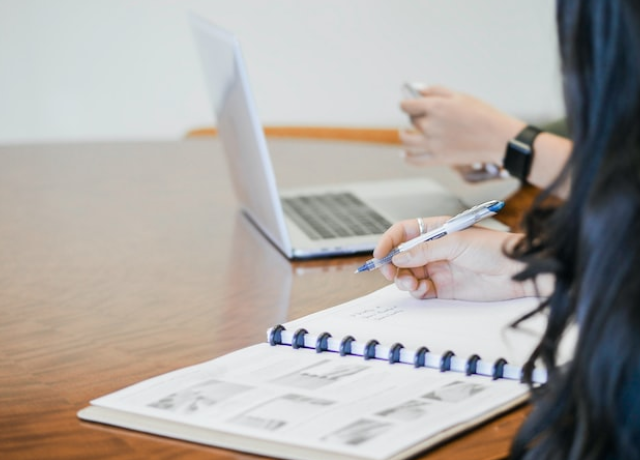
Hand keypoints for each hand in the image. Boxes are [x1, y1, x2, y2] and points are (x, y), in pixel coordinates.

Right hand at [374, 216, 532, 300]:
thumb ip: (424, 251)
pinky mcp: (444, 288)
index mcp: (436, 230)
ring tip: (410, 283)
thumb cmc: (494, 248)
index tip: (379, 255)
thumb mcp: (456, 243)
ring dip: (403, 280)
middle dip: (392, 265)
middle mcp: (434, 249)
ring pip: (408, 274)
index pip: (403, 232)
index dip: (389, 242)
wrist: (518, 272)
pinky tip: (422, 290)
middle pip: (401, 256)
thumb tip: (398, 257)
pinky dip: (416, 291)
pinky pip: (420, 290)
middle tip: (390, 273)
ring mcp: (438, 268)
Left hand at [399, 85, 525, 166]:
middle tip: (423, 117)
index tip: (409, 104)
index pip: (407, 105)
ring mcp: (433, 144)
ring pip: (406, 141)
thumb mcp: (460, 96)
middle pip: (411, 120)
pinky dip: (407, 157)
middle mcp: (430, 125)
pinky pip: (415, 160)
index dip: (407, 104)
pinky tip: (405, 154)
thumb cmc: (483, 114)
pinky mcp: (438, 158)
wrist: (499, 138)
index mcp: (435, 107)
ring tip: (405, 133)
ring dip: (404, 136)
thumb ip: (436, 91)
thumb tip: (418, 91)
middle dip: (415, 117)